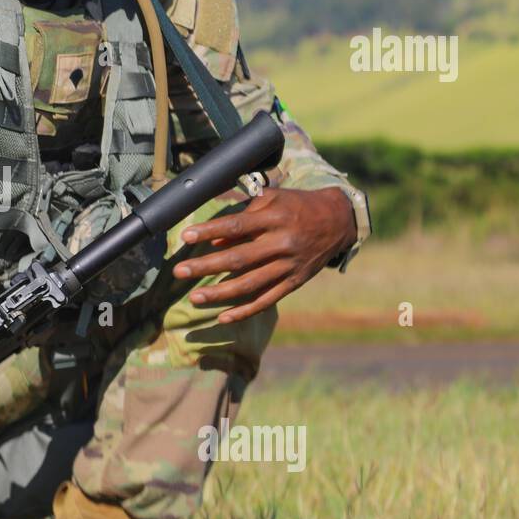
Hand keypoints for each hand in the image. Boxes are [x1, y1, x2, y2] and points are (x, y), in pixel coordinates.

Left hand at [173, 186, 355, 323]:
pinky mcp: (295, 282)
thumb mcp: (272, 200)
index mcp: (275, 218)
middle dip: (206, 266)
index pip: (237, 226)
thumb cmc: (297, 206)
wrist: (338, 221)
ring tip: (195, 298)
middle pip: (239, 259)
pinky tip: (223, 317)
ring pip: (250, 284)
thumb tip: (215, 240)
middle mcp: (282, 243)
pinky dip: (245, 311)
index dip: (210, 231)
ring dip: (220, 294)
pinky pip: (267, 300)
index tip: (186, 236)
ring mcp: (289, 266)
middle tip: (179, 272)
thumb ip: (243, 216)